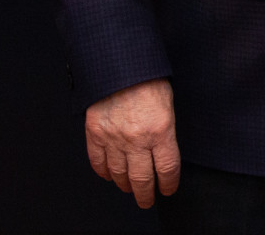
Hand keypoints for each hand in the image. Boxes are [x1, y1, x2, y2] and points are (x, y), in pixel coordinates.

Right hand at [84, 77, 179, 207]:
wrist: (119, 63)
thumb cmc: (149, 78)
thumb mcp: (168, 103)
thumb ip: (165, 129)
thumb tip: (164, 148)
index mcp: (161, 130)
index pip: (167, 168)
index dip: (169, 183)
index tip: (168, 190)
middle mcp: (137, 139)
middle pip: (142, 179)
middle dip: (146, 194)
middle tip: (147, 201)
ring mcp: (113, 138)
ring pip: (119, 174)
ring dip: (125, 185)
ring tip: (130, 189)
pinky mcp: (95, 133)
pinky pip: (98, 161)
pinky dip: (104, 172)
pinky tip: (109, 176)